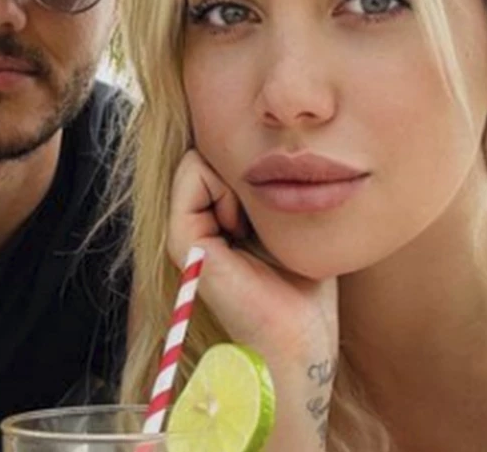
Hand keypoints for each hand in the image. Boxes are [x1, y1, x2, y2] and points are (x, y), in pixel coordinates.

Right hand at [168, 149, 338, 449]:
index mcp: (213, 223)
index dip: (249, 167)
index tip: (270, 207)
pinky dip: (225, 188)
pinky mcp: (182, 240)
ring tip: (250, 224)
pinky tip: (241, 226)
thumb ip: (269, 189)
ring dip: (236, 180)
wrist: (300, 335)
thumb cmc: (304, 282)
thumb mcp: (288, 221)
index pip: (217, 157)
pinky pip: (193, 174)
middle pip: (208, 155)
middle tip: (260, 216)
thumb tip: (268, 151)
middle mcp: (194, 226)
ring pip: (199, 159)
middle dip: (242, 171)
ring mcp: (184, 232)